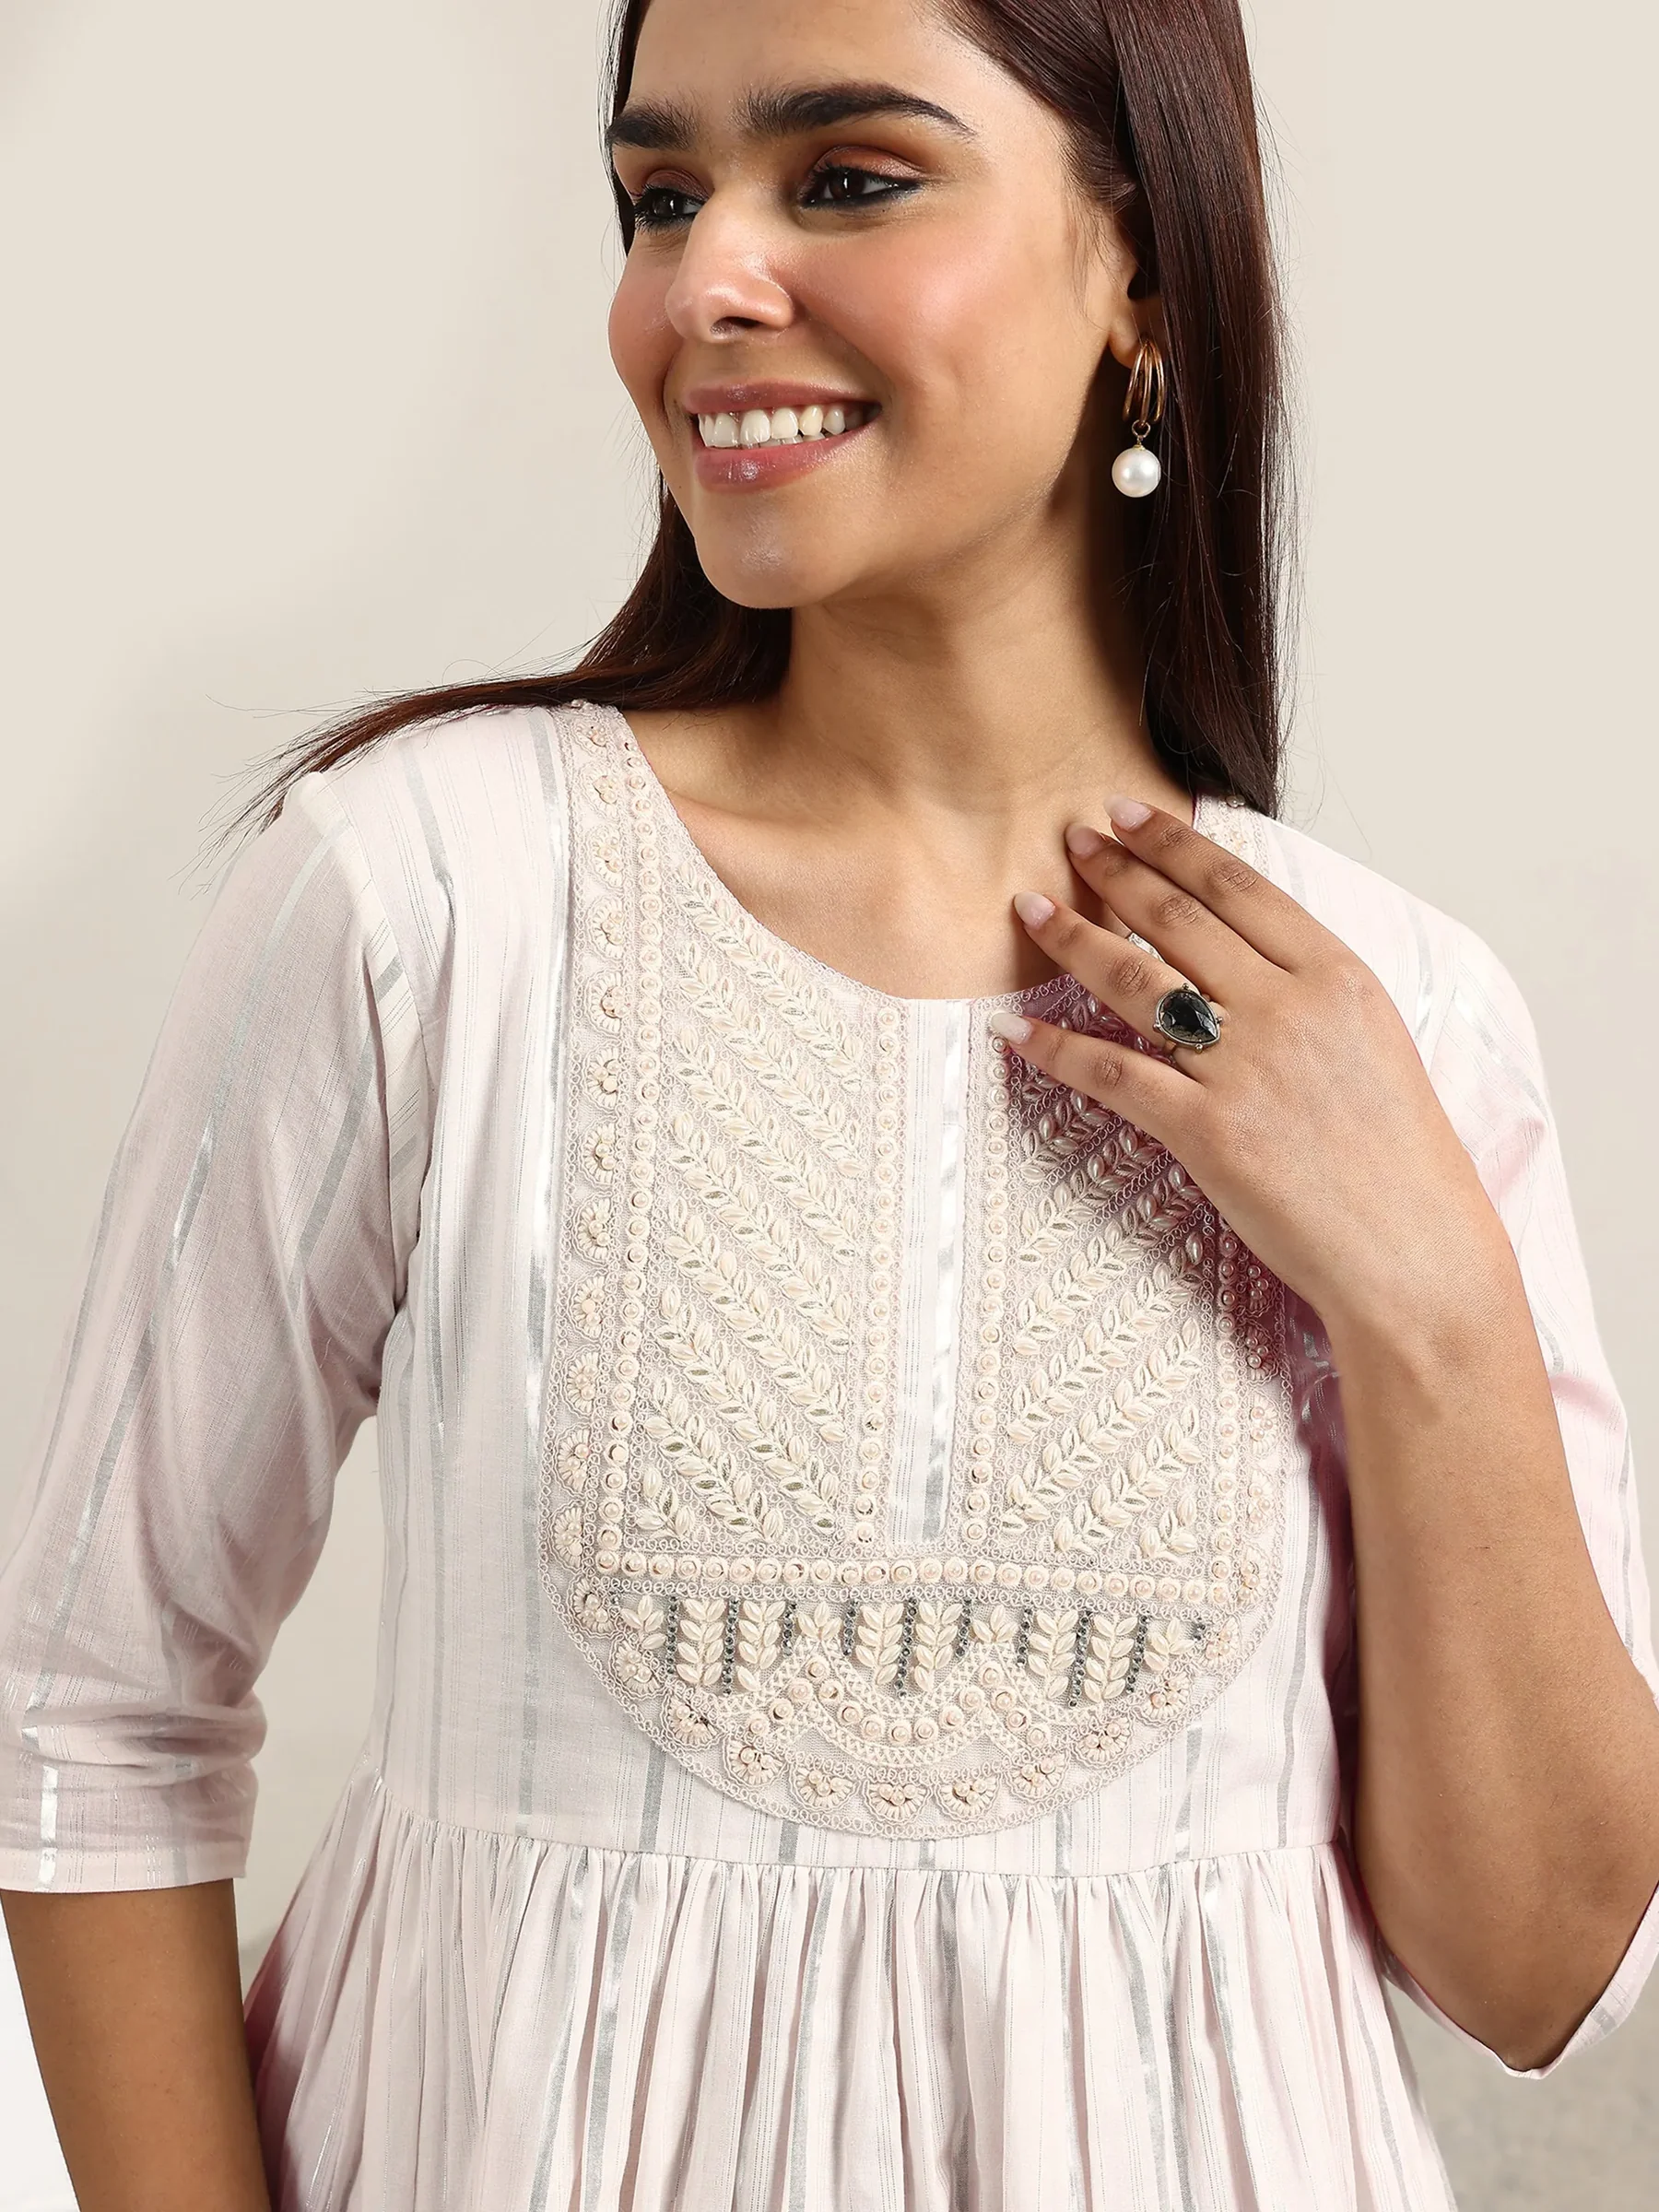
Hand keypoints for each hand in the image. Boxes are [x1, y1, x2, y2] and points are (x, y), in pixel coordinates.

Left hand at [989, 798, 1508, 1340]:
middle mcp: (1289, 1009)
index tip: (1127, 814)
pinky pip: (1113, 1074)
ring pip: (1135, 981)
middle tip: (1069, 841)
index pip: (1237, 887)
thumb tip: (1248, 952)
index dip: (1172, 843)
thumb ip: (1312, 990)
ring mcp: (1245, 1069)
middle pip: (1178, 919)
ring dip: (1072, 939)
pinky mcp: (1209, 1132)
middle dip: (1114, 872)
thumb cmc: (1399, 1159)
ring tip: (1030, 911)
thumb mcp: (1374, 1043)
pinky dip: (1056, 1049)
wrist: (1413, 1251)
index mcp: (1337, 977)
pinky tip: (1016, 1032)